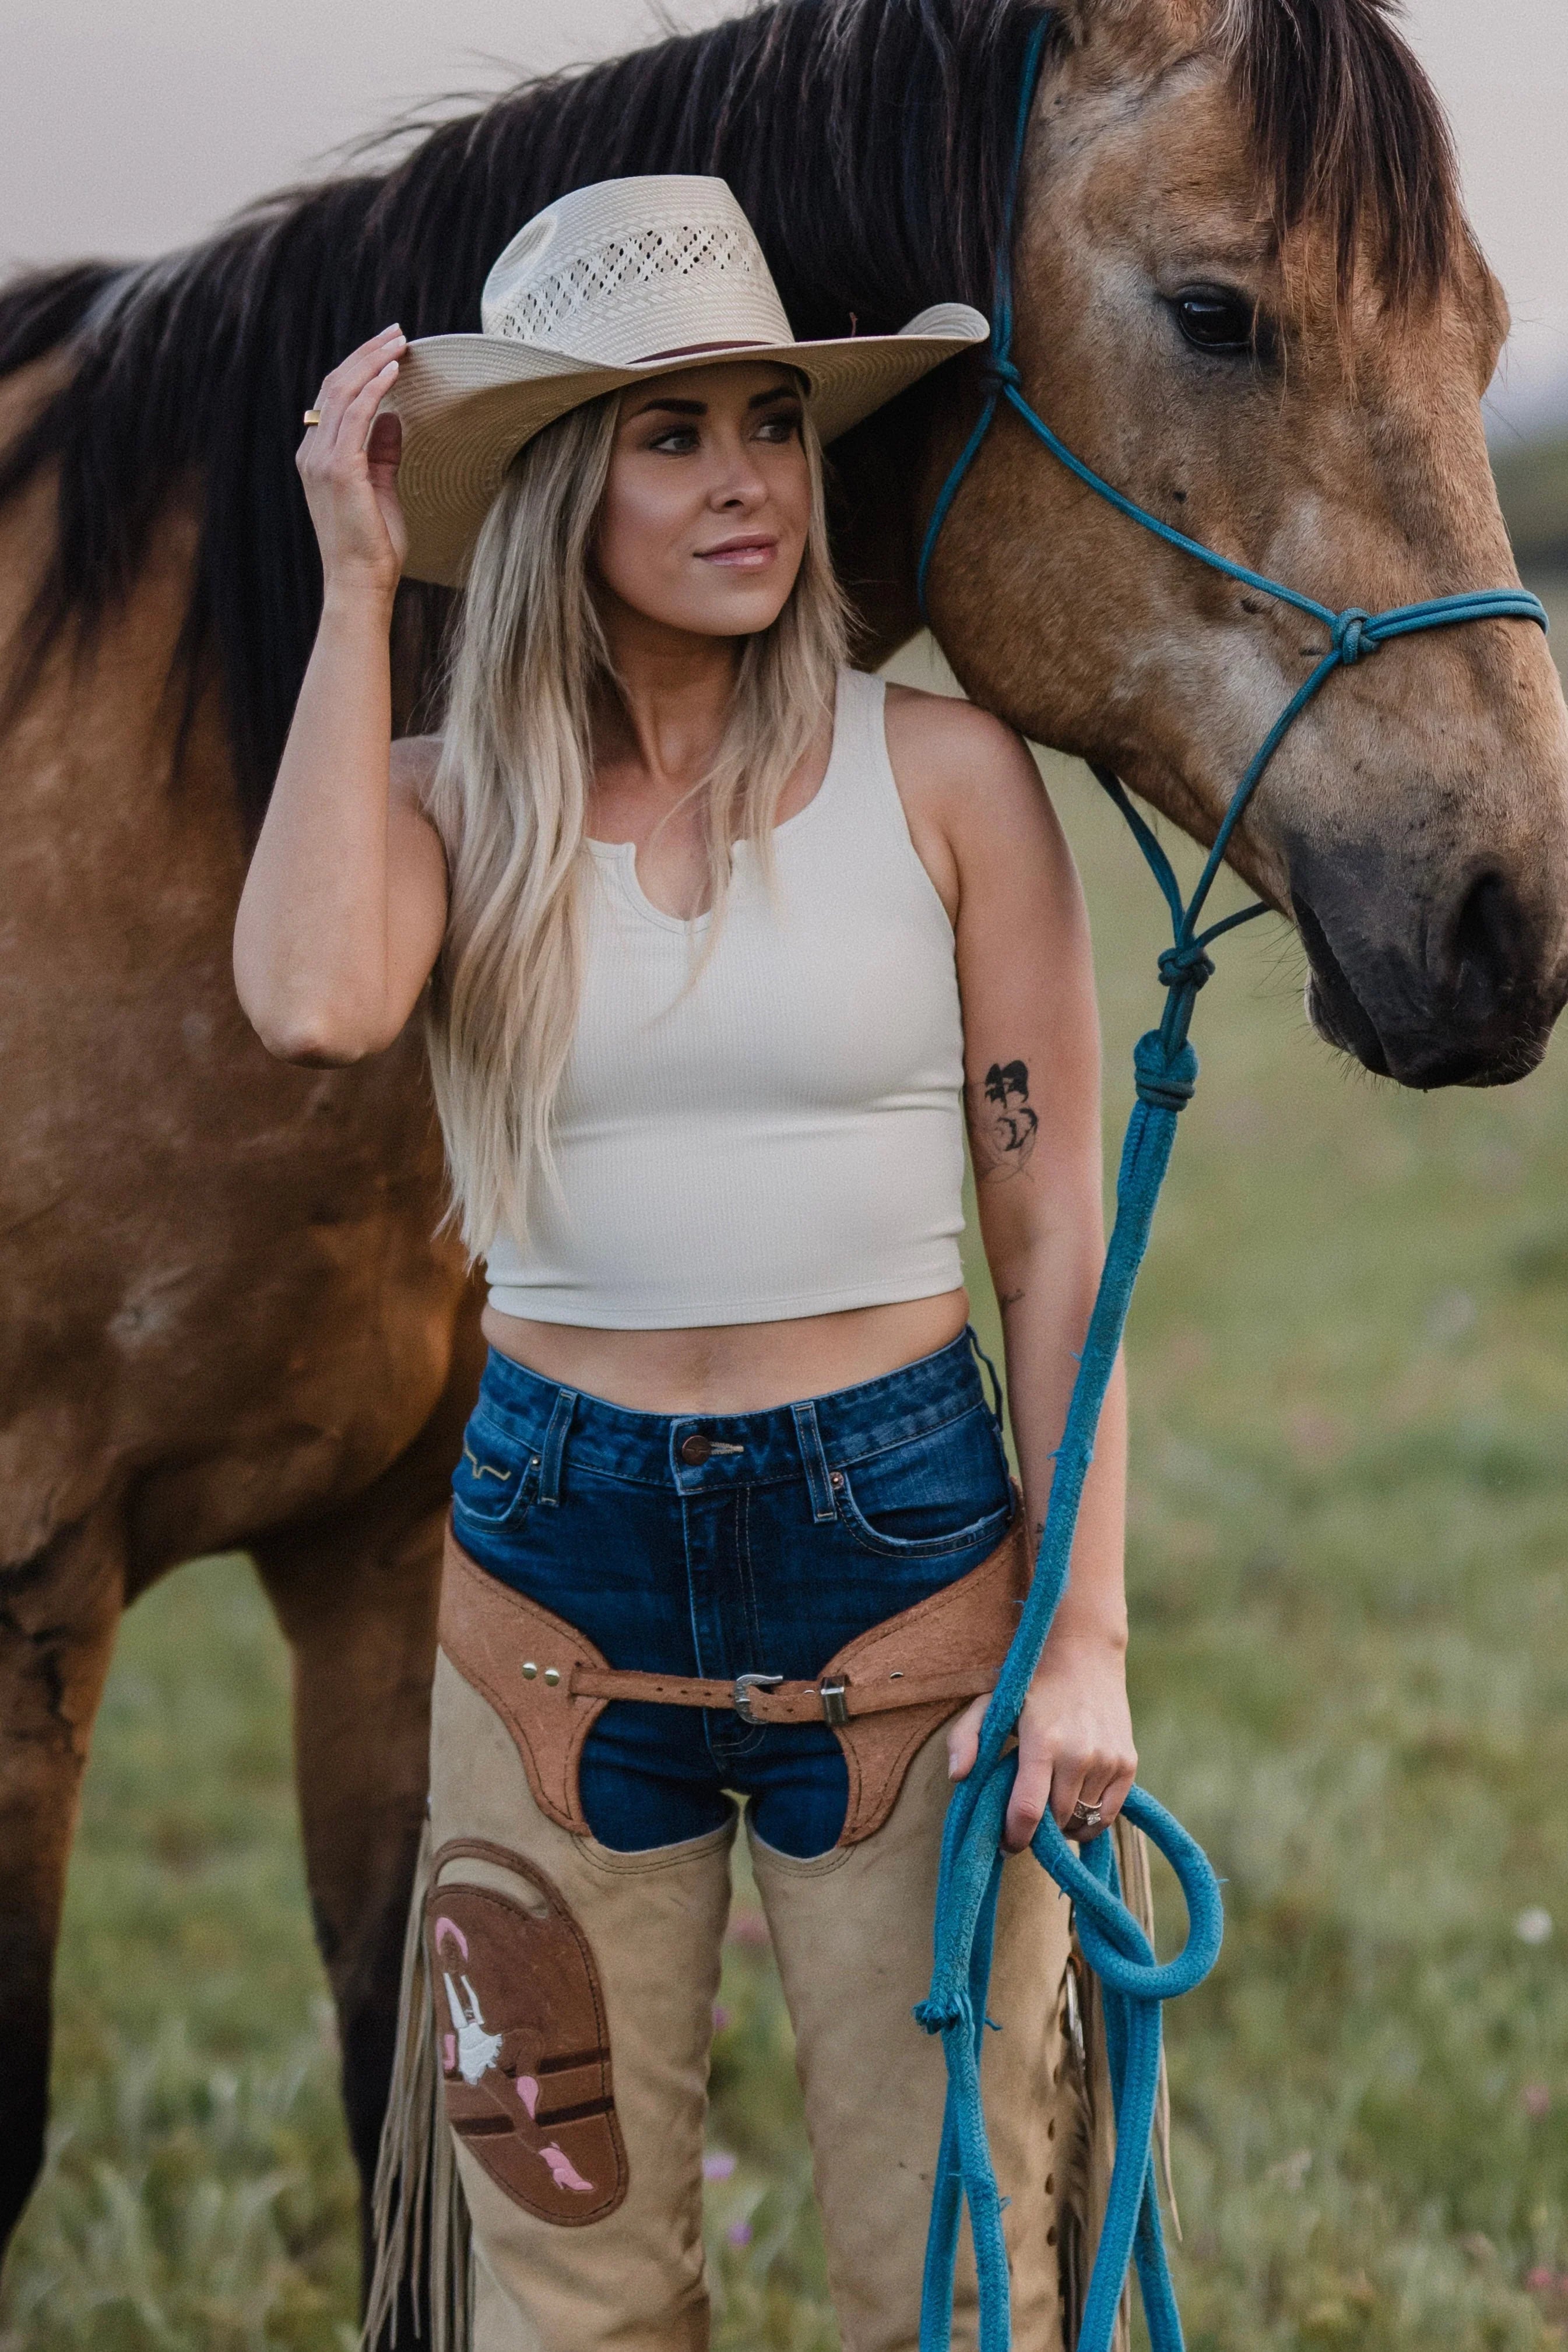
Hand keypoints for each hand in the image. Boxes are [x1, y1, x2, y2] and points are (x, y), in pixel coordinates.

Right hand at [297, 325, 408, 596]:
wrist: (360, 582)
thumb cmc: (372, 545)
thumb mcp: (381, 489)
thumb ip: (383, 452)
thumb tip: (394, 416)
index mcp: (317, 456)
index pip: (334, 398)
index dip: (360, 368)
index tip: (389, 349)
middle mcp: (312, 452)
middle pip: (336, 386)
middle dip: (367, 354)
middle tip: (397, 333)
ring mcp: (321, 460)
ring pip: (343, 393)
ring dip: (373, 362)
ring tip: (400, 343)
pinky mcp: (339, 470)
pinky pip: (355, 416)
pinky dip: (373, 389)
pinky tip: (392, 372)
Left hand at [947, 1627, 1135, 1854]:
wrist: (1085, 1653)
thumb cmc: (1031, 1682)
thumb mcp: (990, 1702)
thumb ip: (966, 1737)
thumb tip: (958, 1776)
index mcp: (1041, 1742)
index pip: (1028, 1811)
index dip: (1014, 1837)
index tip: (1005, 1842)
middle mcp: (1078, 1754)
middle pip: (1055, 1821)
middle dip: (1037, 1829)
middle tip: (1025, 1816)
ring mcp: (1107, 1760)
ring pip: (1082, 1821)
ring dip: (1062, 1822)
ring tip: (1049, 1802)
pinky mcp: (1128, 1763)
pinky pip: (1107, 1815)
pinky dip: (1089, 1819)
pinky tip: (1074, 1801)